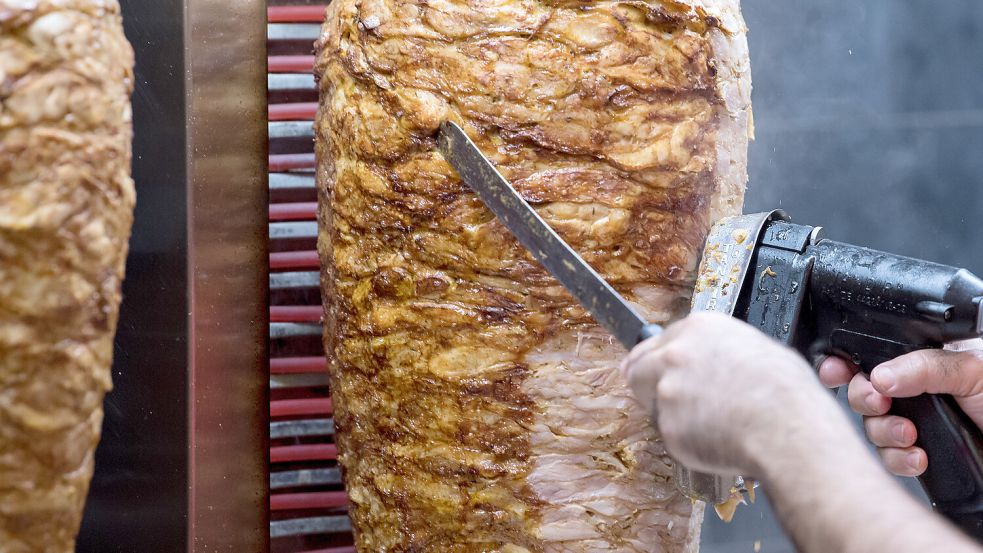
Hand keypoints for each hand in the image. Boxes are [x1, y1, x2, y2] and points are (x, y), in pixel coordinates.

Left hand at [621, 312, 839, 476]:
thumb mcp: (758, 348)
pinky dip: (687, 442)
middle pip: (638, 368)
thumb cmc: (786, 392)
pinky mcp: (668, 426)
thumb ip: (720, 350)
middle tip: (662, 400)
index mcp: (699, 329)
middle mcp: (676, 355)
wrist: (787, 428)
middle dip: (647, 384)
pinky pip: (672, 436)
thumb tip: (717, 360)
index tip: (656, 370)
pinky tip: (716, 440)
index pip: (658, 342)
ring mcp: (668, 390)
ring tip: (710, 424)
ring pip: (654, 405)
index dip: (659, 360)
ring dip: (672, 415)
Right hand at [818, 340, 982, 476]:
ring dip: (885, 433)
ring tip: (909, 436)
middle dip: (866, 399)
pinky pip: (890, 457)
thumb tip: (879, 374)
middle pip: (864, 390)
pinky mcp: (920, 452)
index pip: (873, 353)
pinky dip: (899, 459)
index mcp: (924, 359)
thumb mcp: (972, 370)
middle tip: (881, 402)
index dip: (847, 361)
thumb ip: (925, 366)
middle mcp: (915, 390)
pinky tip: (919, 458)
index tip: (836, 370)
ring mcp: (917, 421)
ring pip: (872, 426)